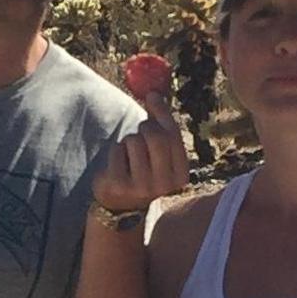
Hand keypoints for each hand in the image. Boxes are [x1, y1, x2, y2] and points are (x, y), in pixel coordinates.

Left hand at [91, 105, 190, 219]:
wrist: (121, 204)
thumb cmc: (144, 168)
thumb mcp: (158, 151)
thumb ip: (161, 124)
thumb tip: (154, 93)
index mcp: (181, 175)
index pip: (173, 136)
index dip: (162, 112)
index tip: (152, 96)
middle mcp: (165, 184)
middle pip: (155, 136)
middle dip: (145, 127)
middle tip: (140, 131)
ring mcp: (142, 186)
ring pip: (134, 141)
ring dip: (128, 141)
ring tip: (129, 155)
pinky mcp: (120, 185)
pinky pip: (117, 150)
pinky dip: (116, 151)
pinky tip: (117, 165)